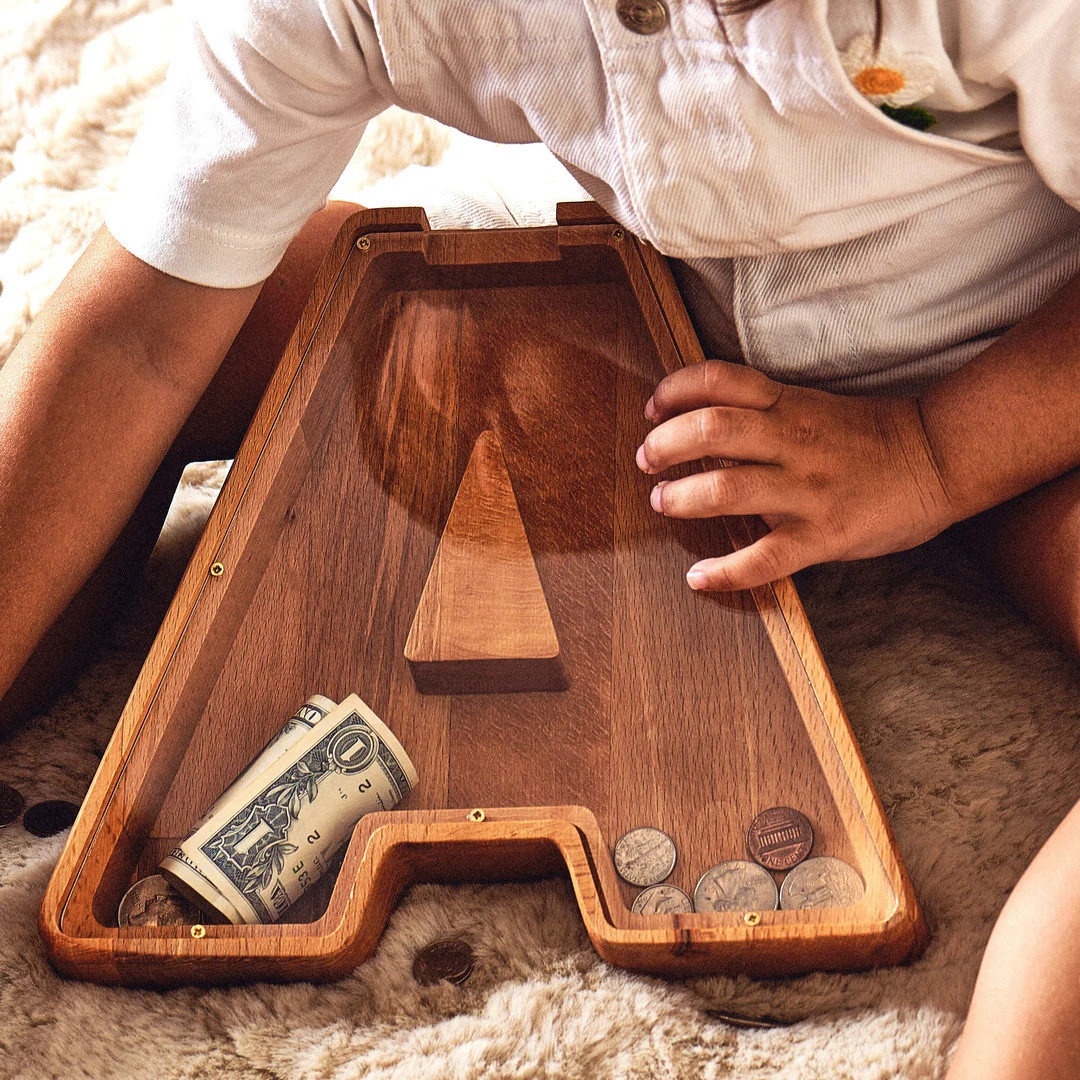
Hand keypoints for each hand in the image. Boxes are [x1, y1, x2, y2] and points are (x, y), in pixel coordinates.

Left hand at [636, 360, 956, 590]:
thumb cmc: (870, 435)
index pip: (719, 380)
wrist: (939, 459)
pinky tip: (699, 578)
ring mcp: (806, 490)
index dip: (676, 390)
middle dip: (665, 445)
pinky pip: (765, 559)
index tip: (654, 408)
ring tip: (663, 502)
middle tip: (648, 460)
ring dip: (681, 498)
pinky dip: (725, 573)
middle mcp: (792, 441)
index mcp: (788, 404)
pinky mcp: (823, 535)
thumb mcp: (813, 405)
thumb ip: (765, 411)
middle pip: (710, 431)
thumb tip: (702, 425)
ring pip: (725, 490)